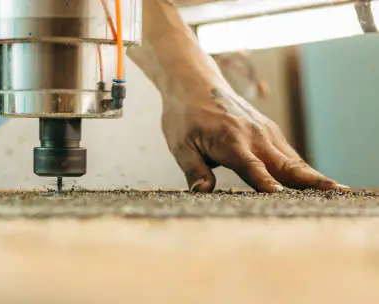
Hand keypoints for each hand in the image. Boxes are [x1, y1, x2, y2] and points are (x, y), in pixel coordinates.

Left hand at [161, 86, 349, 192]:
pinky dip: (302, 167)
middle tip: (333, 193)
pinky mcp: (268, 131)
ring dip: (312, 174)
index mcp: (231, 140)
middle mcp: (253, 136)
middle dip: (308, 179)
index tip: (280, 195)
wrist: (194, 84)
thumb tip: (203, 191)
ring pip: (291, 159)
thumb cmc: (184, 117)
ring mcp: (264, 132)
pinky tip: (316, 182)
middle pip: (284, 163)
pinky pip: (287, 153)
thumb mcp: (181, 145)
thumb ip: (194, 170)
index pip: (251, 166)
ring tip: (335, 190)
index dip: (265, 182)